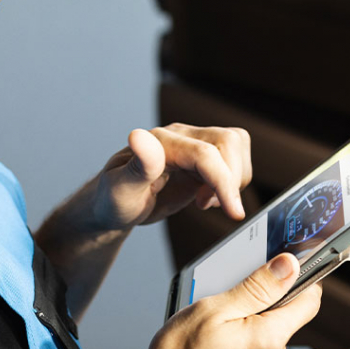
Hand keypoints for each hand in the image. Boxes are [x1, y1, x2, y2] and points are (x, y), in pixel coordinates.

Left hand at [90, 123, 251, 230]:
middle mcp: (180, 136)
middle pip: (229, 142)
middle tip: (204, 205)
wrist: (115, 205)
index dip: (224, 181)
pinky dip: (230, 181)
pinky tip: (207, 197)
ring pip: (235, 146)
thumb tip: (139, 136)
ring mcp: (193, 145)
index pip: (205, 154)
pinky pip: (232, 158)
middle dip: (230, 179)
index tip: (233, 212)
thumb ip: (136, 165)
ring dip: (233, 179)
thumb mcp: (119, 189)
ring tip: (205, 201)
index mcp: (160, 142)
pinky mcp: (202, 157)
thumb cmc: (113, 199)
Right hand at [124, 254, 321, 348]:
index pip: (309, 302)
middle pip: (284, 329)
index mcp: (270, 339)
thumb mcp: (213, 309)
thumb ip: (258, 287)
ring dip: (254, 347)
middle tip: (227, 323)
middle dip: (262, 319)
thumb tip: (289, 266)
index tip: (285, 280)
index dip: (300, 285)